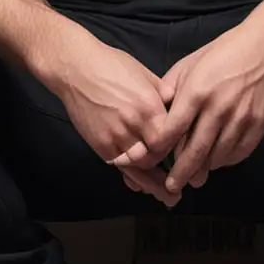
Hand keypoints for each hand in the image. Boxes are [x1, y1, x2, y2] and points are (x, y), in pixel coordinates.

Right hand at [40, 20, 181, 206]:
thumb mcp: (144, 74)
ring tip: (167, 198)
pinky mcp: (99, 144)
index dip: (180, 149)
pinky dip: (130, 177)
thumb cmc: (111, 65)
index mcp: (150, 106)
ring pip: (138, 167)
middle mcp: (134, 124)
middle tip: (180, 190)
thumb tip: (179, 103)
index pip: (171, 137)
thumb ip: (162, 94)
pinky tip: (139, 185)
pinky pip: (119, 165)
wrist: (75, 69)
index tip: (188, 157)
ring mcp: (115, 136)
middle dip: (168, 173)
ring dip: (152, 184)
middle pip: (157, 157)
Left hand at [115, 13, 263, 192]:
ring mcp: (241, 118)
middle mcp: (218, 108)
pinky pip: (239, 153)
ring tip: (195, 177)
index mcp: (196, 92)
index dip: (159, 151)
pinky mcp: (259, 124)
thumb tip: (156, 112)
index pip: (171, 132)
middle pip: (194, 152)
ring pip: (217, 157)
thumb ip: (171, 88)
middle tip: (172, 187)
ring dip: (204, 169)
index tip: (152, 162)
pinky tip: (218, 161)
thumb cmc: (225, 50)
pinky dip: (226, 160)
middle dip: (181, 174)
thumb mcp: (190, 63)